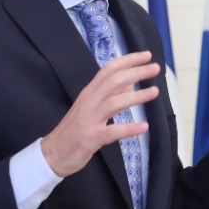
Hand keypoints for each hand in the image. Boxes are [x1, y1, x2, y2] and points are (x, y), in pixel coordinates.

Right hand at [41, 51, 159, 177]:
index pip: (109, 70)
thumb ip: (109, 94)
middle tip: (155, 68)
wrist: (52, 153)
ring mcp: (89, 120)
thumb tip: (130, 83)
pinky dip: (128, 129)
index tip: (147, 55)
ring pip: (113, 103)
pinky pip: (111, 132)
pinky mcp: (91, 138)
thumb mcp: (90, 107)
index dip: (128, 60)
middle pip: (113, 81)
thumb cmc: (74, 129)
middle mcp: (89, 102)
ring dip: (135, 96)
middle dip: (135, 72)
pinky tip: (144, 127)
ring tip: (154, 92)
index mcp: (89, 92)